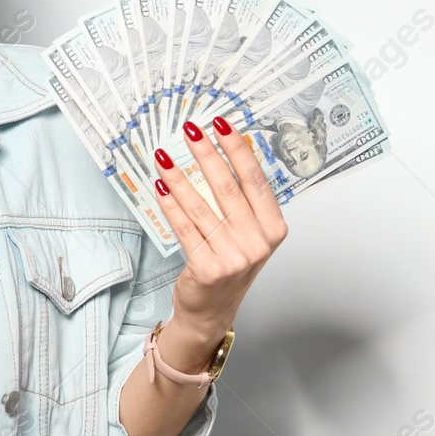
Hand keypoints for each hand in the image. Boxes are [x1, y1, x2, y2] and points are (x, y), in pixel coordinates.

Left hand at [152, 116, 288, 341]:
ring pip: (202, 206)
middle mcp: (258, 243)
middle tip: (190, 130)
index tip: (222, 125)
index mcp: (274, 229)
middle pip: (229, 187)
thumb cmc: (230, 266)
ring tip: (162, 156)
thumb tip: (222, 155)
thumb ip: (243, 203)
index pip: (256, 180)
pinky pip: (185, 228)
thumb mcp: (248, 235)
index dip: (238, 149)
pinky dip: (170, 204)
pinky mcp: (208, 269)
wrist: (211, 311)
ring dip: (179, 177)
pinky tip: (161, 186)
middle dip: (206, 154)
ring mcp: (234, 258)